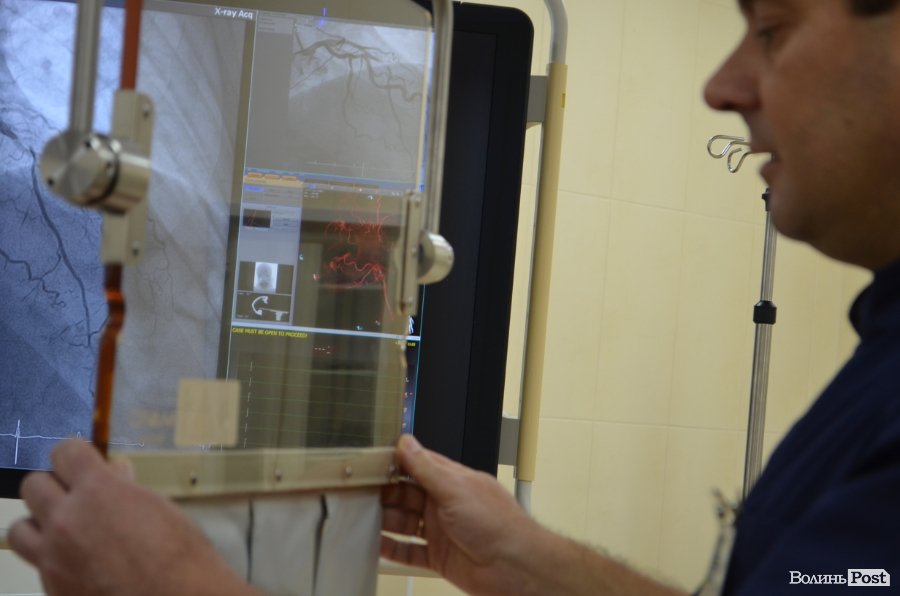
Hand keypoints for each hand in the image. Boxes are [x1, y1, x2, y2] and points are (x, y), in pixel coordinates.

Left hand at [7, 439, 255, 595]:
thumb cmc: (179, 555)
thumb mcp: (158, 508)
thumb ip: (126, 488)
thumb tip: (115, 473)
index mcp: (98, 491)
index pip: (64, 452)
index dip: (75, 454)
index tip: (81, 460)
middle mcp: (68, 520)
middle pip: (33, 485)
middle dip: (54, 485)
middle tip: (75, 494)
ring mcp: (55, 557)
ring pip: (20, 528)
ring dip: (40, 523)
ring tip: (64, 529)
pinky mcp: (53, 587)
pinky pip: (37, 563)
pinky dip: (51, 558)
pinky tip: (78, 560)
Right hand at [381, 435, 685, 595]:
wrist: (516, 567)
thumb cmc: (499, 525)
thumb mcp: (457, 489)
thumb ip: (427, 468)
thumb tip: (407, 443)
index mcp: (452, 481)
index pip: (416, 466)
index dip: (393, 464)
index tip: (368, 463)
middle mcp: (445, 503)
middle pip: (406, 495)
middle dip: (383, 493)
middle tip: (357, 492)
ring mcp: (442, 530)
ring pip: (404, 522)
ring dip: (384, 520)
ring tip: (360, 517)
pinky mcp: (440, 556)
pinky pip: (410, 551)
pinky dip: (393, 548)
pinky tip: (377, 545)